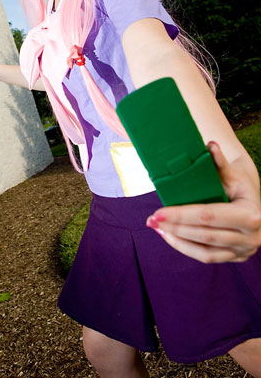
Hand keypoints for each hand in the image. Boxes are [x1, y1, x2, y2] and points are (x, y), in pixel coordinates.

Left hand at [146, 141, 260, 262]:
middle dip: (175, 228)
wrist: (252, 201)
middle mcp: (251, 237)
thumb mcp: (232, 173)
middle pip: (205, 235)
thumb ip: (219, 162)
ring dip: (177, 240)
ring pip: (205, 251)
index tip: (158, 211)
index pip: (209, 216)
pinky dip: (186, 249)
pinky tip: (169, 237)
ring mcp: (244, 251)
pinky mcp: (236, 257)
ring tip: (157, 228)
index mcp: (250, 214)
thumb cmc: (239, 184)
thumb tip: (210, 145)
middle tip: (151, 220)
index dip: (182, 215)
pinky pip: (208, 257)